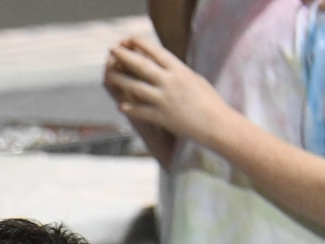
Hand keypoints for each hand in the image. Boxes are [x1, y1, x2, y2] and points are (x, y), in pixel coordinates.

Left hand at [103, 34, 232, 146]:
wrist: (216, 122)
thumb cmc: (209, 100)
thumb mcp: (194, 79)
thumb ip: (178, 72)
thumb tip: (166, 66)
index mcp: (180, 70)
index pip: (158, 53)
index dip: (142, 45)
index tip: (131, 39)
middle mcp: (170, 82)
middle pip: (142, 66)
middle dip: (125, 56)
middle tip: (112, 50)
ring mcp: (164, 99)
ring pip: (135, 87)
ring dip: (119, 80)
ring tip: (107, 75)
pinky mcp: (161, 116)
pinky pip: (140, 111)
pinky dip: (130, 107)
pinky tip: (119, 105)